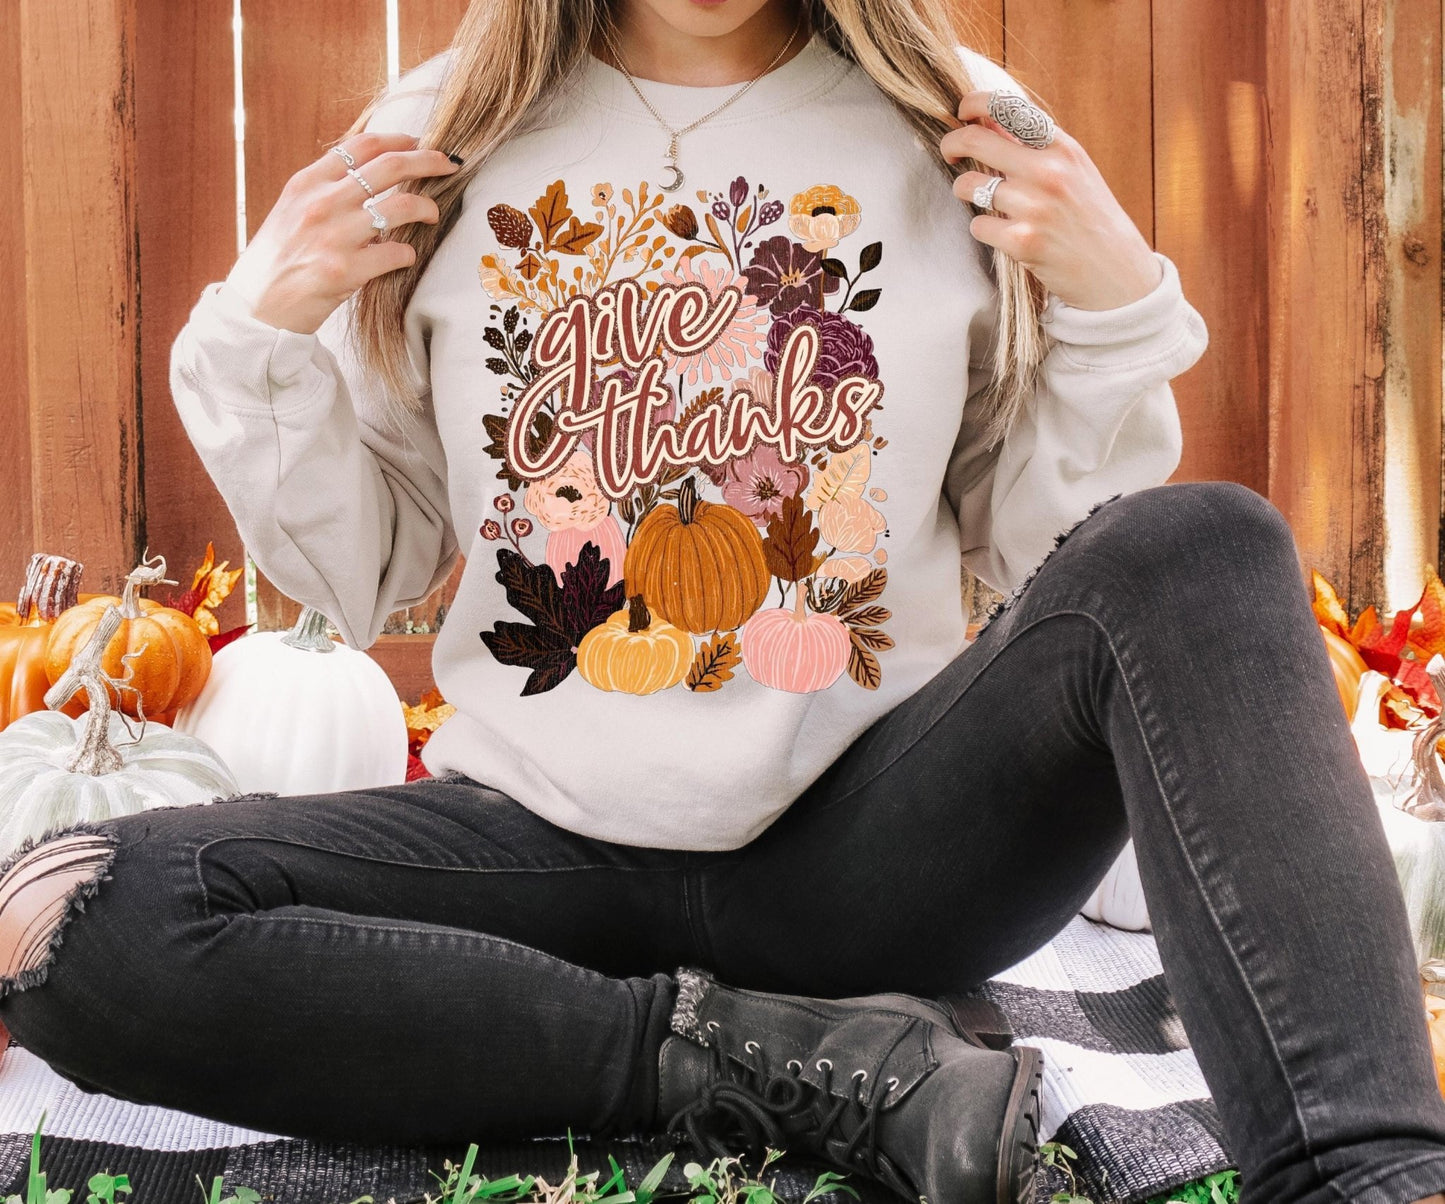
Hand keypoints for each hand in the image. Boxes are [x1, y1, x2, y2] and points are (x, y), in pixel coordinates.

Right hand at [224, 132, 459, 333]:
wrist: (257, 308)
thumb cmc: (278, 260)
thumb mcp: (292, 211)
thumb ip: (326, 191)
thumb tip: (370, 176)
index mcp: (307, 183)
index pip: (361, 146)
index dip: (399, 139)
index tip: (420, 143)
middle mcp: (322, 202)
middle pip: (390, 166)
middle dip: (429, 160)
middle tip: (450, 164)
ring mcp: (335, 235)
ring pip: (401, 205)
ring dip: (427, 207)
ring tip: (431, 215)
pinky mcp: (346, 270)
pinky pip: (397, 253)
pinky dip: (408, 255)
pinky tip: (404, 258)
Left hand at [940, 91, 1162, 310]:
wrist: (1116, 272)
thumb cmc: (1089, 218)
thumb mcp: (1073, 170)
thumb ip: (1034, 146)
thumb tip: (986, 120)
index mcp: (1062, 147)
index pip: (1005, 106)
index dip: (973, 104)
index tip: (962, 114)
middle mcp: (1048, 172)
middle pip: (974, 140)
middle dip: (951, 144)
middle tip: (950, 152)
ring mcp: (1034, 207)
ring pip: (967, 186)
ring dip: (965, 192)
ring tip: (984, 199)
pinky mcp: (1022, 242)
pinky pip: (977, 225)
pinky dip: (983, 229)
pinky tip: (1003, 233)